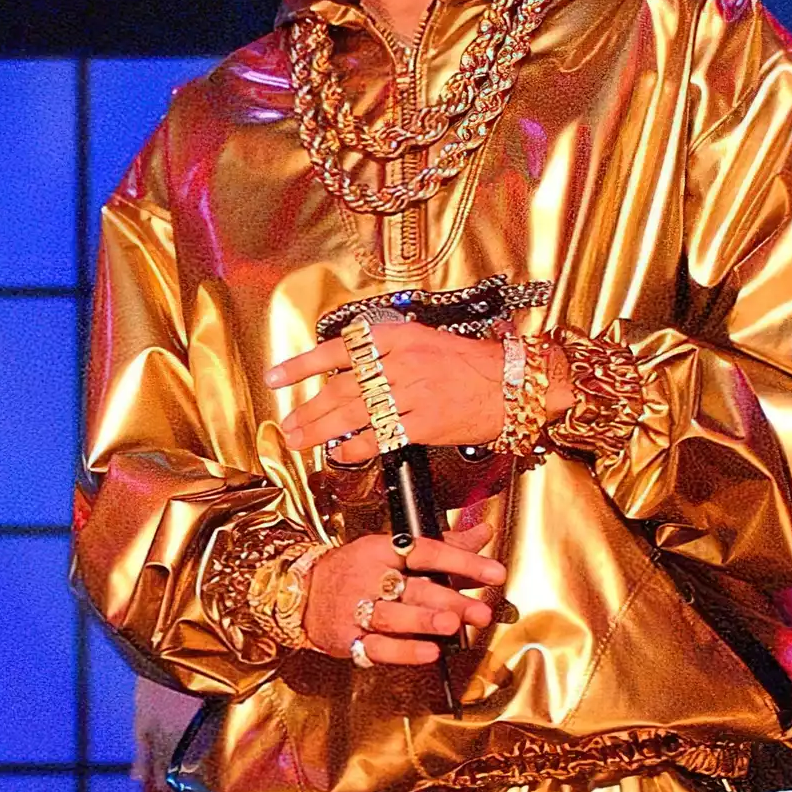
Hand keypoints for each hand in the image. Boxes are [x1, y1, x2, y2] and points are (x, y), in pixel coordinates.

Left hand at [267, 322, 510, 466]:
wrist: (514, 384)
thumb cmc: (471, 365)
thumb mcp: (425, 343)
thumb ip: (386, 355)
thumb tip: (348, 372)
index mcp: (398, 338)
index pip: (339, 350)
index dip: (302, 365)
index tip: (277, 378)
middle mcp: (402, 363)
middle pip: (341, 388)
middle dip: (308, 409)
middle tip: (287, 424)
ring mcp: (414, 393)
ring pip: (355, 413)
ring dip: (321, 430)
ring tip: (300, 440)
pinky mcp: (427, 423)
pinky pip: (381, 437)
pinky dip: (355, 447)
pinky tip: (339, 453)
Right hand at [303, 524, 505, 662]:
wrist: (300, 593)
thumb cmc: (354, 571)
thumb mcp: (390, 550)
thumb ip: (443, 546)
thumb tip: (483, 535)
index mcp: (380, 550)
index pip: (424, 550)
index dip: (461, 560)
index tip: (495, 572)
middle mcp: (367, 577)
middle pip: (413, 587)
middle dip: (450, 600)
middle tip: (481, 610)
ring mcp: (356, 609)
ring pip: (393, 616)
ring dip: (424, 621)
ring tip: (453, 626)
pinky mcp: (349, 640)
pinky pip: (377, 648)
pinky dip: (404, 652)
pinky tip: (429, 652)